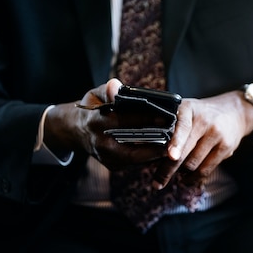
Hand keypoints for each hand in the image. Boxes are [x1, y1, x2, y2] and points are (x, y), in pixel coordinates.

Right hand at [43, 79, 167, 169]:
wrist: (76, 131)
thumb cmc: (91, 109)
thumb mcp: (94, 95)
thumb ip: (107, 90)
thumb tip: (116, 86)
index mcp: (95, 122)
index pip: (122, 122)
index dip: (144, 120)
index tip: (165, 117)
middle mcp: (100, 144)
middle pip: (132, 148)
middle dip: (156, 144)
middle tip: (176, 136)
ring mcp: (107, 158)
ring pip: (136, 159)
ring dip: (156, 153)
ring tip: (175, 143)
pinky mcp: (113, 166)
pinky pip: (136, 163)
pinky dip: (151, 156)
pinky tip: (165, 148)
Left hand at [150, 88, 252, 189]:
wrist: (233, 112)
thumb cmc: (201, 114)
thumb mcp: (186, 110)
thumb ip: (170, 125)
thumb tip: (147, 148)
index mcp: (189, 109)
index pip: (183, 127)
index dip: (176, 142)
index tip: (170, 156)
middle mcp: (204, 120)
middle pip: (185, 151)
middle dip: (168, 169)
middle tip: (156, 183)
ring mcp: (217, 135)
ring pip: (193, 164)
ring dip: (181, 172)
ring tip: (173, 174)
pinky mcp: (226, 147)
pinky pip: (206, 169)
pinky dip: (193, 178)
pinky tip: (186, 179)